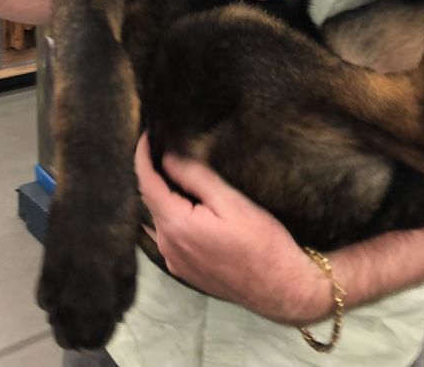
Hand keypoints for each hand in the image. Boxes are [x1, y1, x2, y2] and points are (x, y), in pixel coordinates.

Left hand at [135, 133, 331, 324]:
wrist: (280, 288)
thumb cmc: (262, 242)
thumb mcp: (231, 201)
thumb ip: (196, 178)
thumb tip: (168, 160)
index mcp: (176, 226)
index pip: (147, 184)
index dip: (142, 157)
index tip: (146, 135)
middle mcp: (168, 246)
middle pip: (150, 202)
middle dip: (154, 174)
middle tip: (164, 149)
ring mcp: (175, 261)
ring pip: (158, 220)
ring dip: (162, 197)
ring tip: (174, 173)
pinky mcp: (185, 271)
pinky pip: (168, 237)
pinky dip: (169, 216)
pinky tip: (185, 206)